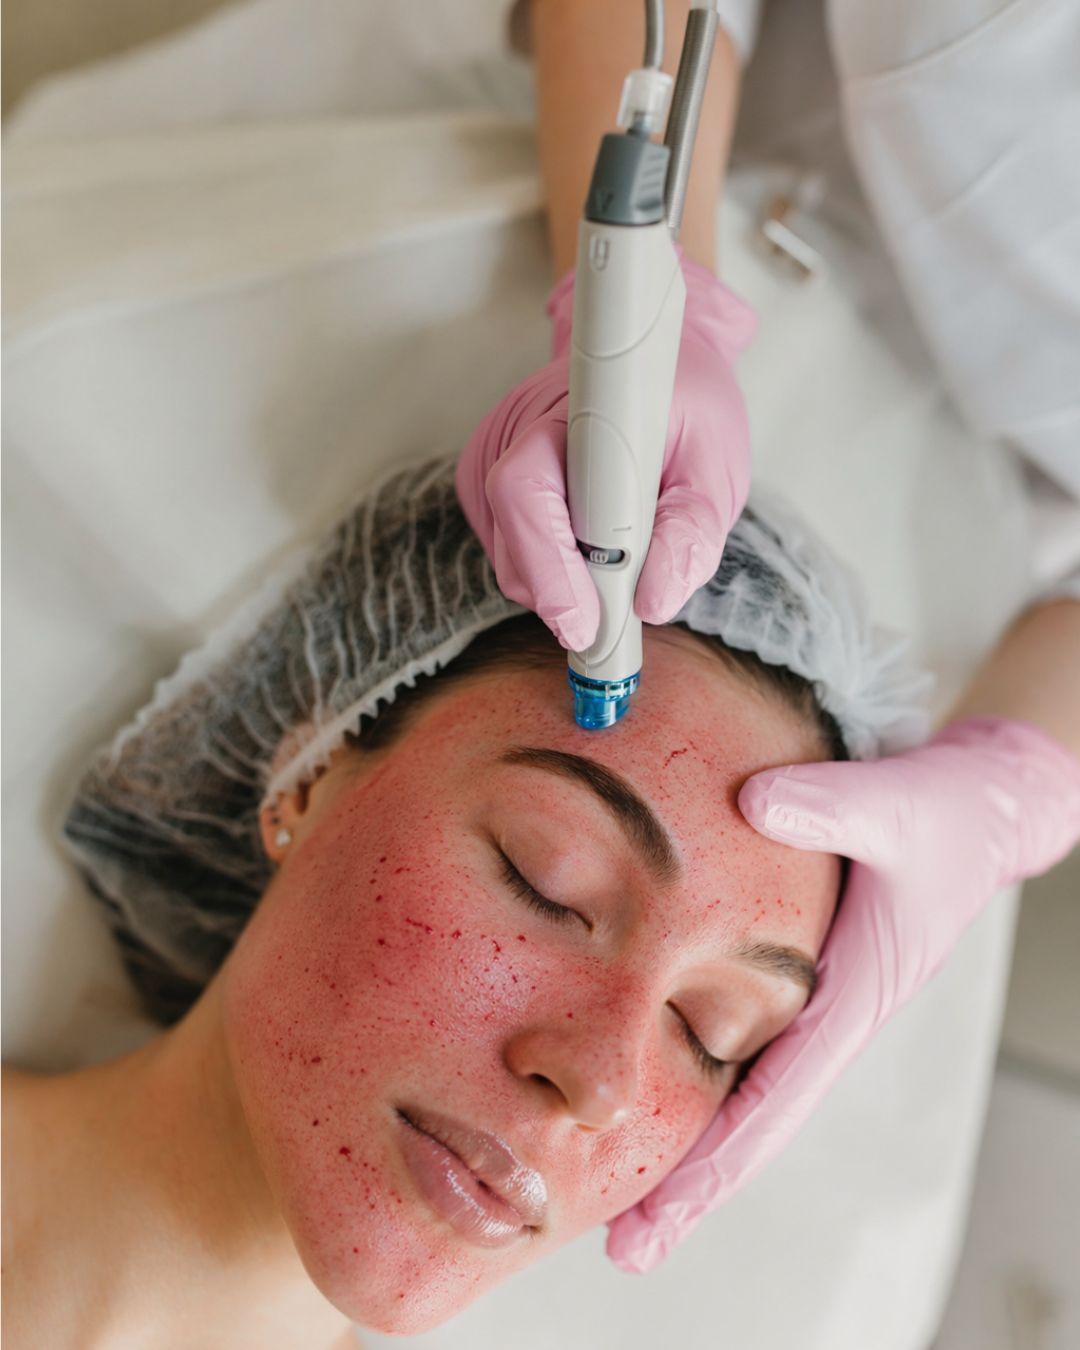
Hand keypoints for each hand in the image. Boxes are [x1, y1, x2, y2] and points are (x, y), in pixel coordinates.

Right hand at [455, 252, 755, 651]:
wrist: (649, 362)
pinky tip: (589, 546)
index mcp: (567, 410)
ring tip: (619, 562)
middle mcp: (511, 432)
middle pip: (513, 545)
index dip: (552, 568)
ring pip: (510, 561)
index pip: (526, 493)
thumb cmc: (687, 406)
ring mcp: (489, 458)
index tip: (588, 625)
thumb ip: (692, 532)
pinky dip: (551, 570)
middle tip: (619, 621)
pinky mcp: (483, 484)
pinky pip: (509, 553)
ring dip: (563, 585)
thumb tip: (655, 603)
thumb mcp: (716, 462)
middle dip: (565, 594)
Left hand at [605, 716, 1079, 1273]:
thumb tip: (751, 803)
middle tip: (626, 1245)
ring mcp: (813, 1002)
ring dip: (693, 1142)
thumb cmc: (945, 816)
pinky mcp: (800, 973)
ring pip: (745, 1086)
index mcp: (852, 1000)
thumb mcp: (894, 805)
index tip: (657, 1219)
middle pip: (751, 1120)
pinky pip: (745, 1039)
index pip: (773, 1103)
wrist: (976, 807)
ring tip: (630, 1198)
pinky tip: (659, 1089)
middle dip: (691, 1186)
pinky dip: (702, 1076)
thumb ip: (829, 806)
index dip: (712, 1165)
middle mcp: (827, 1016)